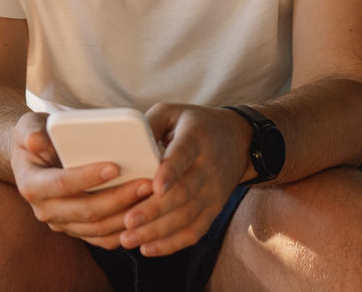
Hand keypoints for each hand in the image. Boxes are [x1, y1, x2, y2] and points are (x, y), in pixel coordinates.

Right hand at [10, 111, 154, 248]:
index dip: (88, 177)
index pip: (61, 184)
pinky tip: (144, 214)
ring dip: (127, 214)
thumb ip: (31, 130)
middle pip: (86, 211)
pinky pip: (103, 238)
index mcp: (32, 185)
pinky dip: (125, 229)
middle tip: (146, 182)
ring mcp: (63, 223)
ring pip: (98, 228)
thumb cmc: (37, 137)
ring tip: (150, 194)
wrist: (36, 159)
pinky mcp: (78, 230)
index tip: (115, 166)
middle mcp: (45, 210)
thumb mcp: (28, 126)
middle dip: (118, 198)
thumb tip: (37, 141)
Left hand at [117, 103, 251, 256]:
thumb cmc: (196, 124)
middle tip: (127, 222)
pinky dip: (172, 243)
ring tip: (129, 239)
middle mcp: (207, 168)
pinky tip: (148, 249)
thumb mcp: (173, 112)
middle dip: (154, 211)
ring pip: (186, 217)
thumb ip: (148, 123)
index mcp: (196, 139)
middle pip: (182, 193)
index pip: (184, 156)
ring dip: (157, 232)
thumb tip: (122, 143)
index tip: (155, 187)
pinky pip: (194, 231)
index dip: (170, 171)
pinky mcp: (213, 209)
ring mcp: (213, 192)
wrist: (239, 141)